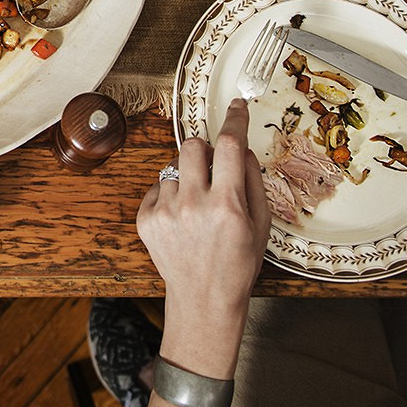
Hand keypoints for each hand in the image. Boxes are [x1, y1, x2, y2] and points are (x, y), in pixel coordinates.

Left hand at [137, 99, 269, 327]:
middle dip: (204, 151)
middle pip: (193, 146)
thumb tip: (241, 147)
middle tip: (213, 170)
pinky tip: (182, 220)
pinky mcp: (145, 219)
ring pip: (174, 166)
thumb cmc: (237, 262)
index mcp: (227, 206)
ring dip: (187, 178)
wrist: (203, 299)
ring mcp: (166, 212)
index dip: (235, 120)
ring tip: (198, 208)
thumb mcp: (260, 225)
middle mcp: (193, 205)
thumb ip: (252, 181)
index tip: (237, 106)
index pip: (230, 146)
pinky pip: (158, 187)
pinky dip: (170, 195)